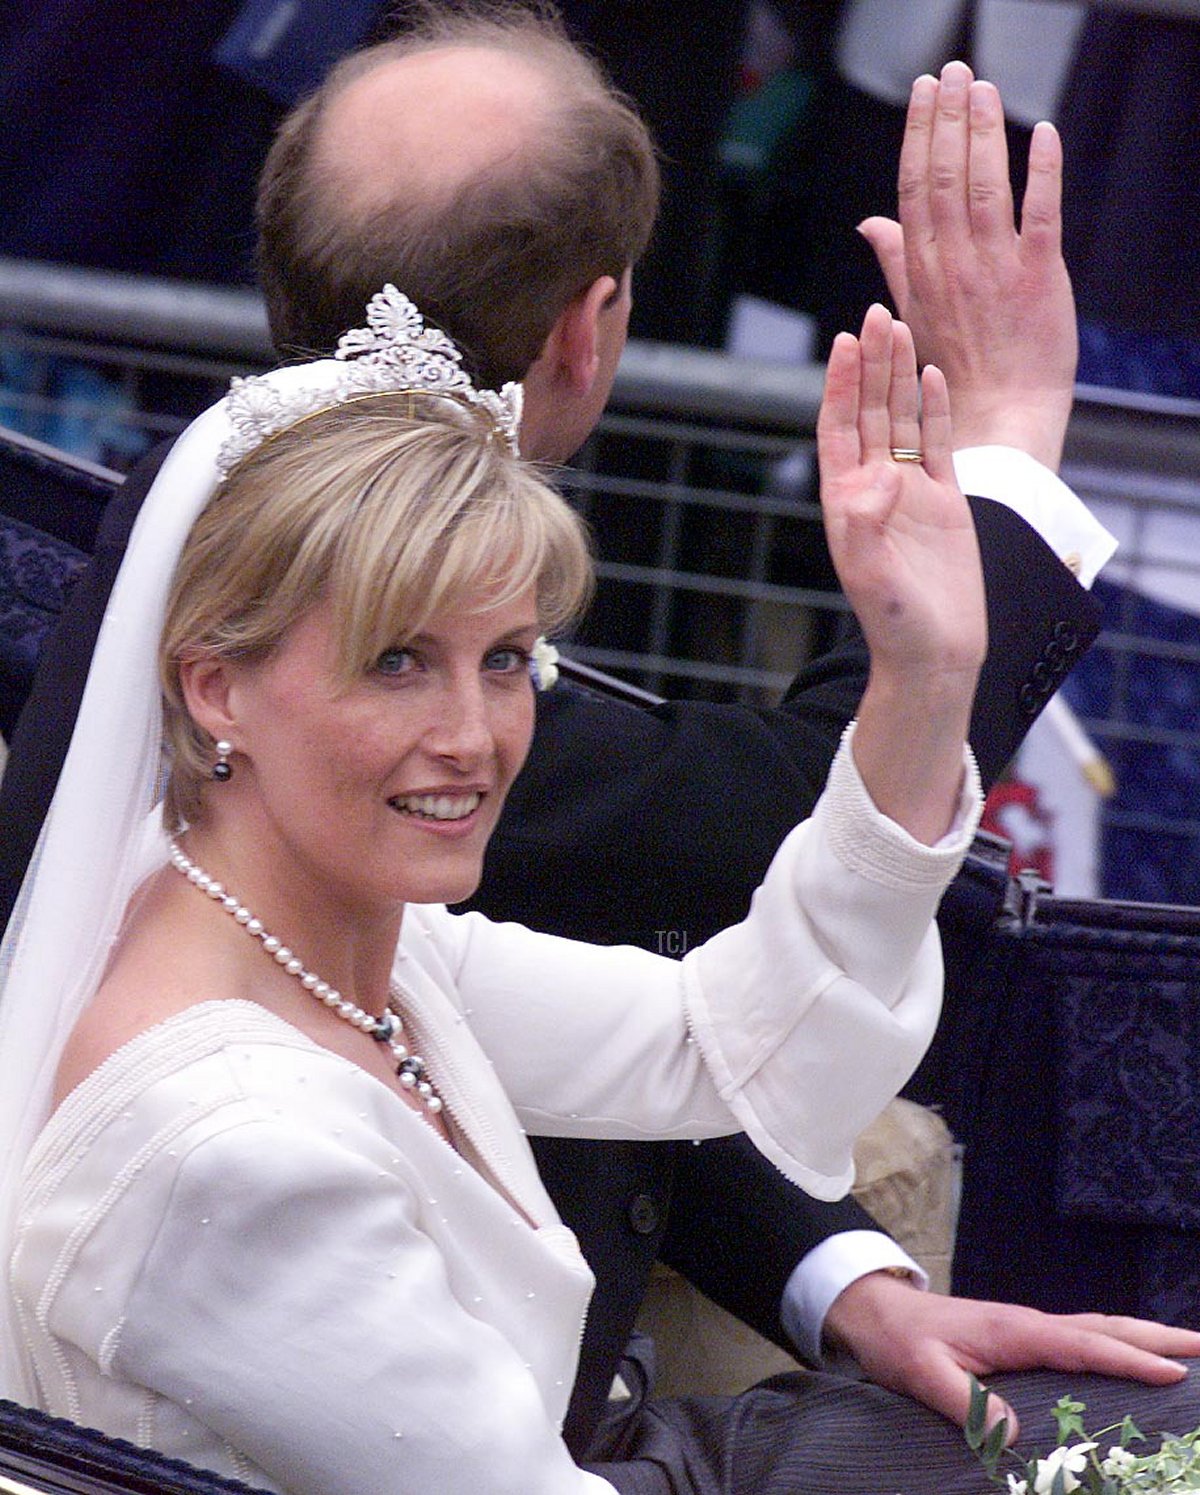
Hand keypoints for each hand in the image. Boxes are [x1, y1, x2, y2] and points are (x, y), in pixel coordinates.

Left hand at [817, 302, 983, 842]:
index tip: (843, 342)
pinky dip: (935, 410)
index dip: (839, 386)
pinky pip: (938, 444)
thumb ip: (866, 527)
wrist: (935, 653)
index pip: (837, 430)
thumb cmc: (895, 623)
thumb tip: (877, 477)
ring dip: (900, 376)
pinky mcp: (946, 502)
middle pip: (869, 413)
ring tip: (901, 327)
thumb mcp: (871, 576)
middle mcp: (873, 489)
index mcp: (845, 501)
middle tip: (876, 312)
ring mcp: (911, 492)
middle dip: (870, 365)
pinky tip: (933, 375)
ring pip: (903, 420)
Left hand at [824, 1270, 1199, 1442]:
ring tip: (1188, 1352)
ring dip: (1144, 1338)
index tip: (1175, 1373)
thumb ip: (963, 1401)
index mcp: (1016, 1331)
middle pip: (1106, 1328)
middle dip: (1158, 1339)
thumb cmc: (899, 1342)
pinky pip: (1083, 1341)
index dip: (1129, 1360)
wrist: (876, 1313)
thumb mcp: (922, 1373)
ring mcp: (1030, 1330)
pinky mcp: (1024, 1339)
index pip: (1084, 1345)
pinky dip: (1117, 1345)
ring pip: (1099, 1329)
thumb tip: (1012, 1430)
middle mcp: (1031, 1324)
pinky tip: (1130, 1359)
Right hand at [858, 61, 1076, 470]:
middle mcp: (954, 263)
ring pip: (985, 186)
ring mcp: (995, 269)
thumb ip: (896, 260)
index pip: (914, 187)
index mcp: (921, 269)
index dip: (919, 134)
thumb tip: (869, 222)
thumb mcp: (911, 313)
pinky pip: (1041, 214)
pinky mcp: (1039, 277)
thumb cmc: (953, 371)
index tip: (924, 92)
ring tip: (983, 87)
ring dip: (985, 131)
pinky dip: (1042, 171)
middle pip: (946, 175)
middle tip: (955, 70)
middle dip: (949, 117)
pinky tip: (1042, 133)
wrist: (997, 418)